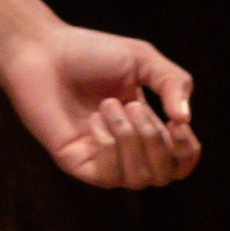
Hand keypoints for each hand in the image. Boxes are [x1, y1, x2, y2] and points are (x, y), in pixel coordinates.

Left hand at [0, 0, 198, 190]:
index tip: (178, 124)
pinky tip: (94, 119)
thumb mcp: (143, 59)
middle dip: (157, 142)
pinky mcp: (77, 163)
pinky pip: (107, 175)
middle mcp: (126, 149)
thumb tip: (185, 120)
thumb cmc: (90, 52)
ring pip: (138, 180)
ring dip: (131, 139)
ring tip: (109, 105)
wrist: (42, 51)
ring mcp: (101, 159)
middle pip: (164, 176)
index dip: (187, 151)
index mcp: (146, 126)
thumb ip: (173, 82)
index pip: (180, 162)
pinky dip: (108, 145)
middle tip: (134, 105)